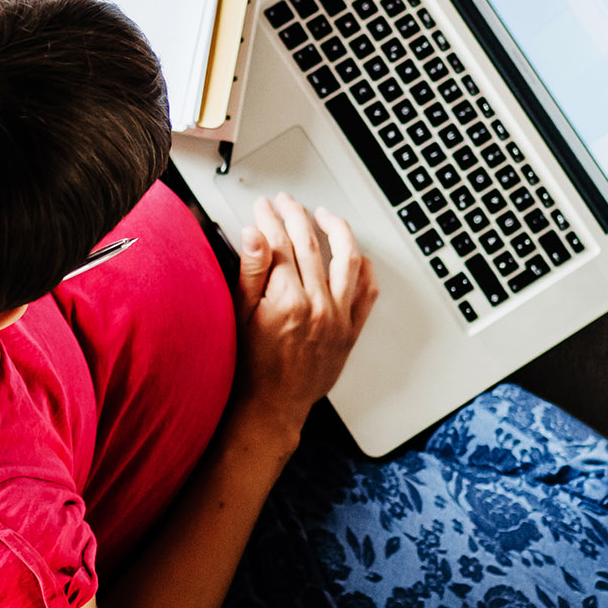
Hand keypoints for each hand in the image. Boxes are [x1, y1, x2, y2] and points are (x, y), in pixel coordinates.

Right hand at [229, 193, 376, 441]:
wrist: (272, 405)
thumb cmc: (252, 366)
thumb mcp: (240, 316)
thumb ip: (251, 271)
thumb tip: (253, 233)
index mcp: (287, 300)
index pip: (279, 243)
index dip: (269, 218)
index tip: (262, 207)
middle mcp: (318, 305)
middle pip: (309, 244)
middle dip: (295, 215)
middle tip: (285, 203)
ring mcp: (338, 317)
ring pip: (347, 258)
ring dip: (336, 230)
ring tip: (323, 215)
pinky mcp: (351, 330)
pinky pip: (367, 291)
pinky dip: (364, 268)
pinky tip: (354, 255)